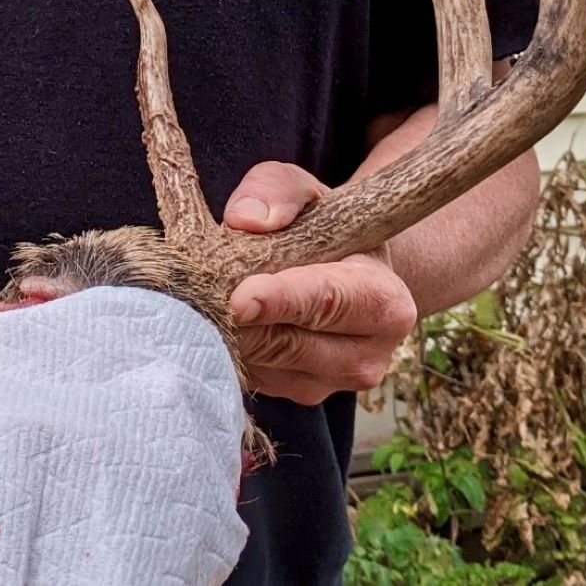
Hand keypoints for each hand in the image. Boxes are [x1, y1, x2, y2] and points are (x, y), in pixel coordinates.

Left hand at [221, 161, 419, 405]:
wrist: (342, 270)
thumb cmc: (325, 226)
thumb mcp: (307, 192)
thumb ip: (279, 190)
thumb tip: (246, 220)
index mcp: (385, 302)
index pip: (327, 303)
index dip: (282, 301)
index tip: (240, 298)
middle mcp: (367, 356)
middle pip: (288, 343)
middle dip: (239, 316)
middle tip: (200, 287)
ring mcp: (331, 384)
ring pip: (264, 363)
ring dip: (230, 331)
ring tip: (212, 292)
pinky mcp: (298, 395)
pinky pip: (252, 375)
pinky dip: (230, 347)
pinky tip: (224, 317)